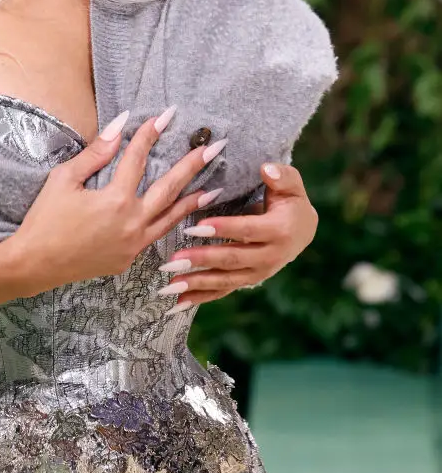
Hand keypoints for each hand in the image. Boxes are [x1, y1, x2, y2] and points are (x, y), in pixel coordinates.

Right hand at [10, 108, 226, 294]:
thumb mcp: (64, 180)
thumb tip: (119, 127)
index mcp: (114, 200)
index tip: (166, 116)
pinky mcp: (128, 259)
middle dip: (192, 166)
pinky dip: (171, 224)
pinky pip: (156, 237)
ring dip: (193, 201)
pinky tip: (181, 217)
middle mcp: (131, 223)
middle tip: (213, 148)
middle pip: (169, 189)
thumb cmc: (45, 219)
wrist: (35, 264)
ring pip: (170, 218)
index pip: (137, 159)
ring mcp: (133, 245)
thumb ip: (96, 154)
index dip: (150, 134)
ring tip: (215, 189)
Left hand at [158, 162, 317, 308]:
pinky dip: (201, 297)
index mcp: (279, 230)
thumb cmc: (290, 201)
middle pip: (232, 259)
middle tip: (174, 260)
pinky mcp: (247, 280)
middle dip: (201, 260)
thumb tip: (268, 169)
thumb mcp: (291, 184)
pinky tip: (178, 302)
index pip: (247, 230)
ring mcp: (258, 273)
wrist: (303, 231)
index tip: (196, 226)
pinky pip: (223, 291)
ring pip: (225, 280)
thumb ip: (282, 175)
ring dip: (196, 283)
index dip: (223, 229)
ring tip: (170, 285)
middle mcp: (270, 257)